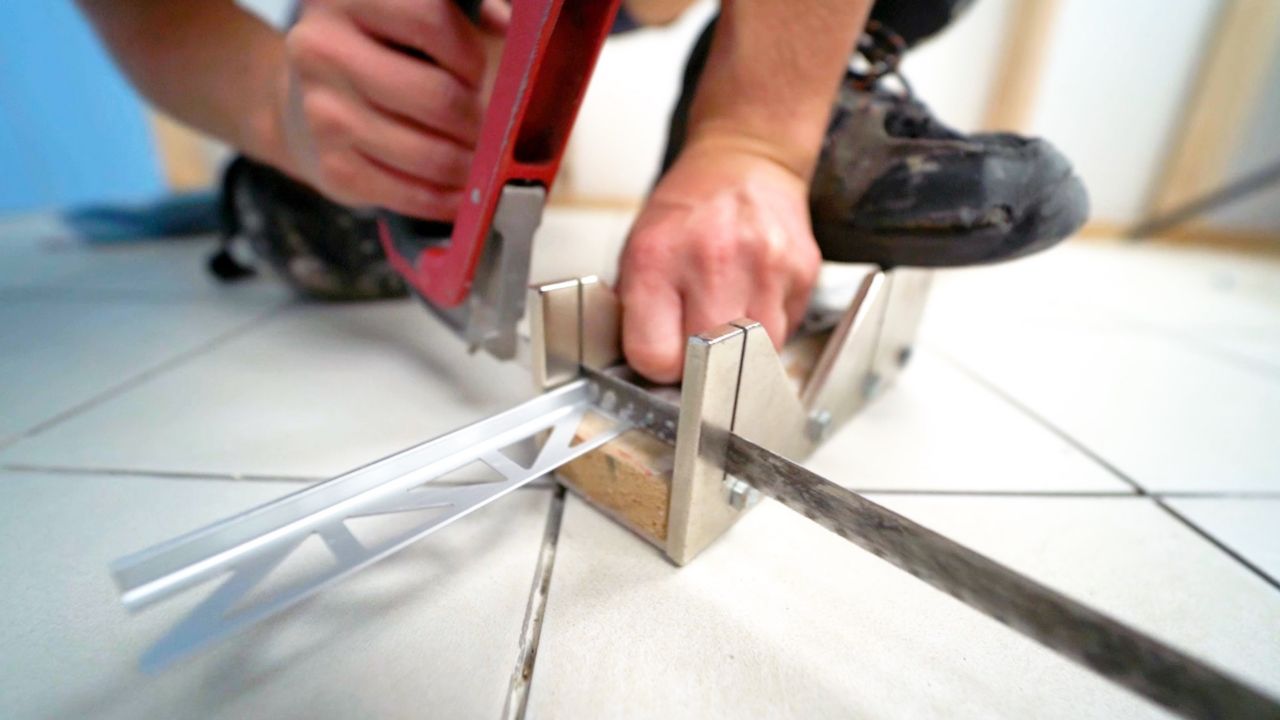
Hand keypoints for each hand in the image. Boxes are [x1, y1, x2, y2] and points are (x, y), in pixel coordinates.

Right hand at [278, 0, 508, 217]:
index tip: (475, 71)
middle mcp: (323, 48)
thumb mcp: (410, 13)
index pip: (432, 21)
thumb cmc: (382, 51)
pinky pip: (413, 195)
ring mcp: (322, 112)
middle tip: (486, 125)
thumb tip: (517, 30)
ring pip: (431, 154)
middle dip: (477, 120)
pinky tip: (458, 190)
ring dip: (469, 164)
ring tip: (477, 157)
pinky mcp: (332, 167)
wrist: (306, 99)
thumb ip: (463, 10)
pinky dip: (447, 199)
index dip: (469, 53)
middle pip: (439, 98)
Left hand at [617, 141, 822, 382]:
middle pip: (711, 364)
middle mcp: (713, 261)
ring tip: (726, 315)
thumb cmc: (687, 210)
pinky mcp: (802, 273)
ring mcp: (765, 267)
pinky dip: (767, 329)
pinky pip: (785, 333)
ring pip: (755, 358)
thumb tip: (647, 370)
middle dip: (702, 365)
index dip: (660, 364)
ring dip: (740, 352)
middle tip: (696, 343)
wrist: (745, 162)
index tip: (664, 352)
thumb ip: (638, 312)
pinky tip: (753, 297)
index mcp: (657, 258)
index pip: (656, 357)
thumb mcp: (638, 250)